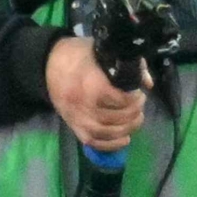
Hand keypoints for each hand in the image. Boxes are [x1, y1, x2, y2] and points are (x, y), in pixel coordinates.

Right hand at [48, 35, 146, 151]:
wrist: (49, 64)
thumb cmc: (80, 55)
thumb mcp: (104, 52)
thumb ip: (129, 65)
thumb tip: (147, 83)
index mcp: (90, 84)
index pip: (119, 99)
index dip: (133, 99)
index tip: (139, 92)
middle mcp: (82, 104)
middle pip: (114, 117)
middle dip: (133, 113)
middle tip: (140, 105)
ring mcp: (76, 117)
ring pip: (105, 132)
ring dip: (126, 129)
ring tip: (136, 119)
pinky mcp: (72, 124)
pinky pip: (92, 141)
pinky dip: (110, 144)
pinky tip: (125, 139)